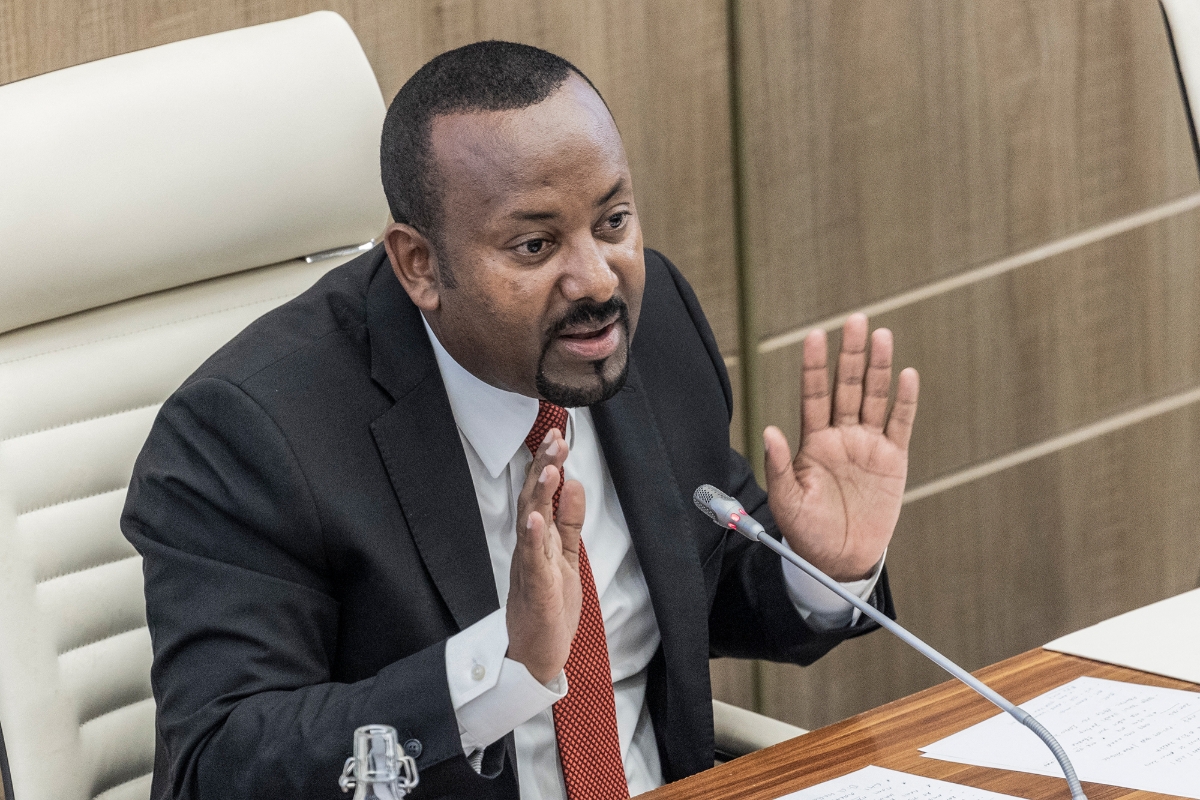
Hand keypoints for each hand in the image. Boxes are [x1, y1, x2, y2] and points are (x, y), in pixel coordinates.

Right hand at [506, 428, 584, 683]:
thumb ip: (570, 522)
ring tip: (550, 468)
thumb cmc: (548, 605)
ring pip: (530, 524)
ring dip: (538, 495)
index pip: (540, 493)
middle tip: (554, 437)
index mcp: (538, 538)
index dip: (546, 462)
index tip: (556, 434)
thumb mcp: (566, 556)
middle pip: (533, 499)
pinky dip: (533, 538)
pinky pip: (533, 561)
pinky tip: (536, 518)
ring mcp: (529, 566)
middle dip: (543, 467)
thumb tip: (576, 484)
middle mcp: (529, 547)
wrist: (537, 653)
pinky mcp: (535, 589)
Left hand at [764, 313, 918, 580]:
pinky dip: (905, 401)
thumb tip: (770, 430)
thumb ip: (779, 465)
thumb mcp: (786, 501)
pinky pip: (900, 424)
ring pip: (874, 397)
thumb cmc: (807, 531)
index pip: (813, 395)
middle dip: (850, 354)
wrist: (841, 559)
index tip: (814, 335)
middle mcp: (841, 435)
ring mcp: (868, 444)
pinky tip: (906, 375)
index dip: (814, 366)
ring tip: (881, 335)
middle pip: (846, 386)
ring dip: (878, 367)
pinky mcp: (893, 459)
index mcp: (812, 441)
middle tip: (855, 320)